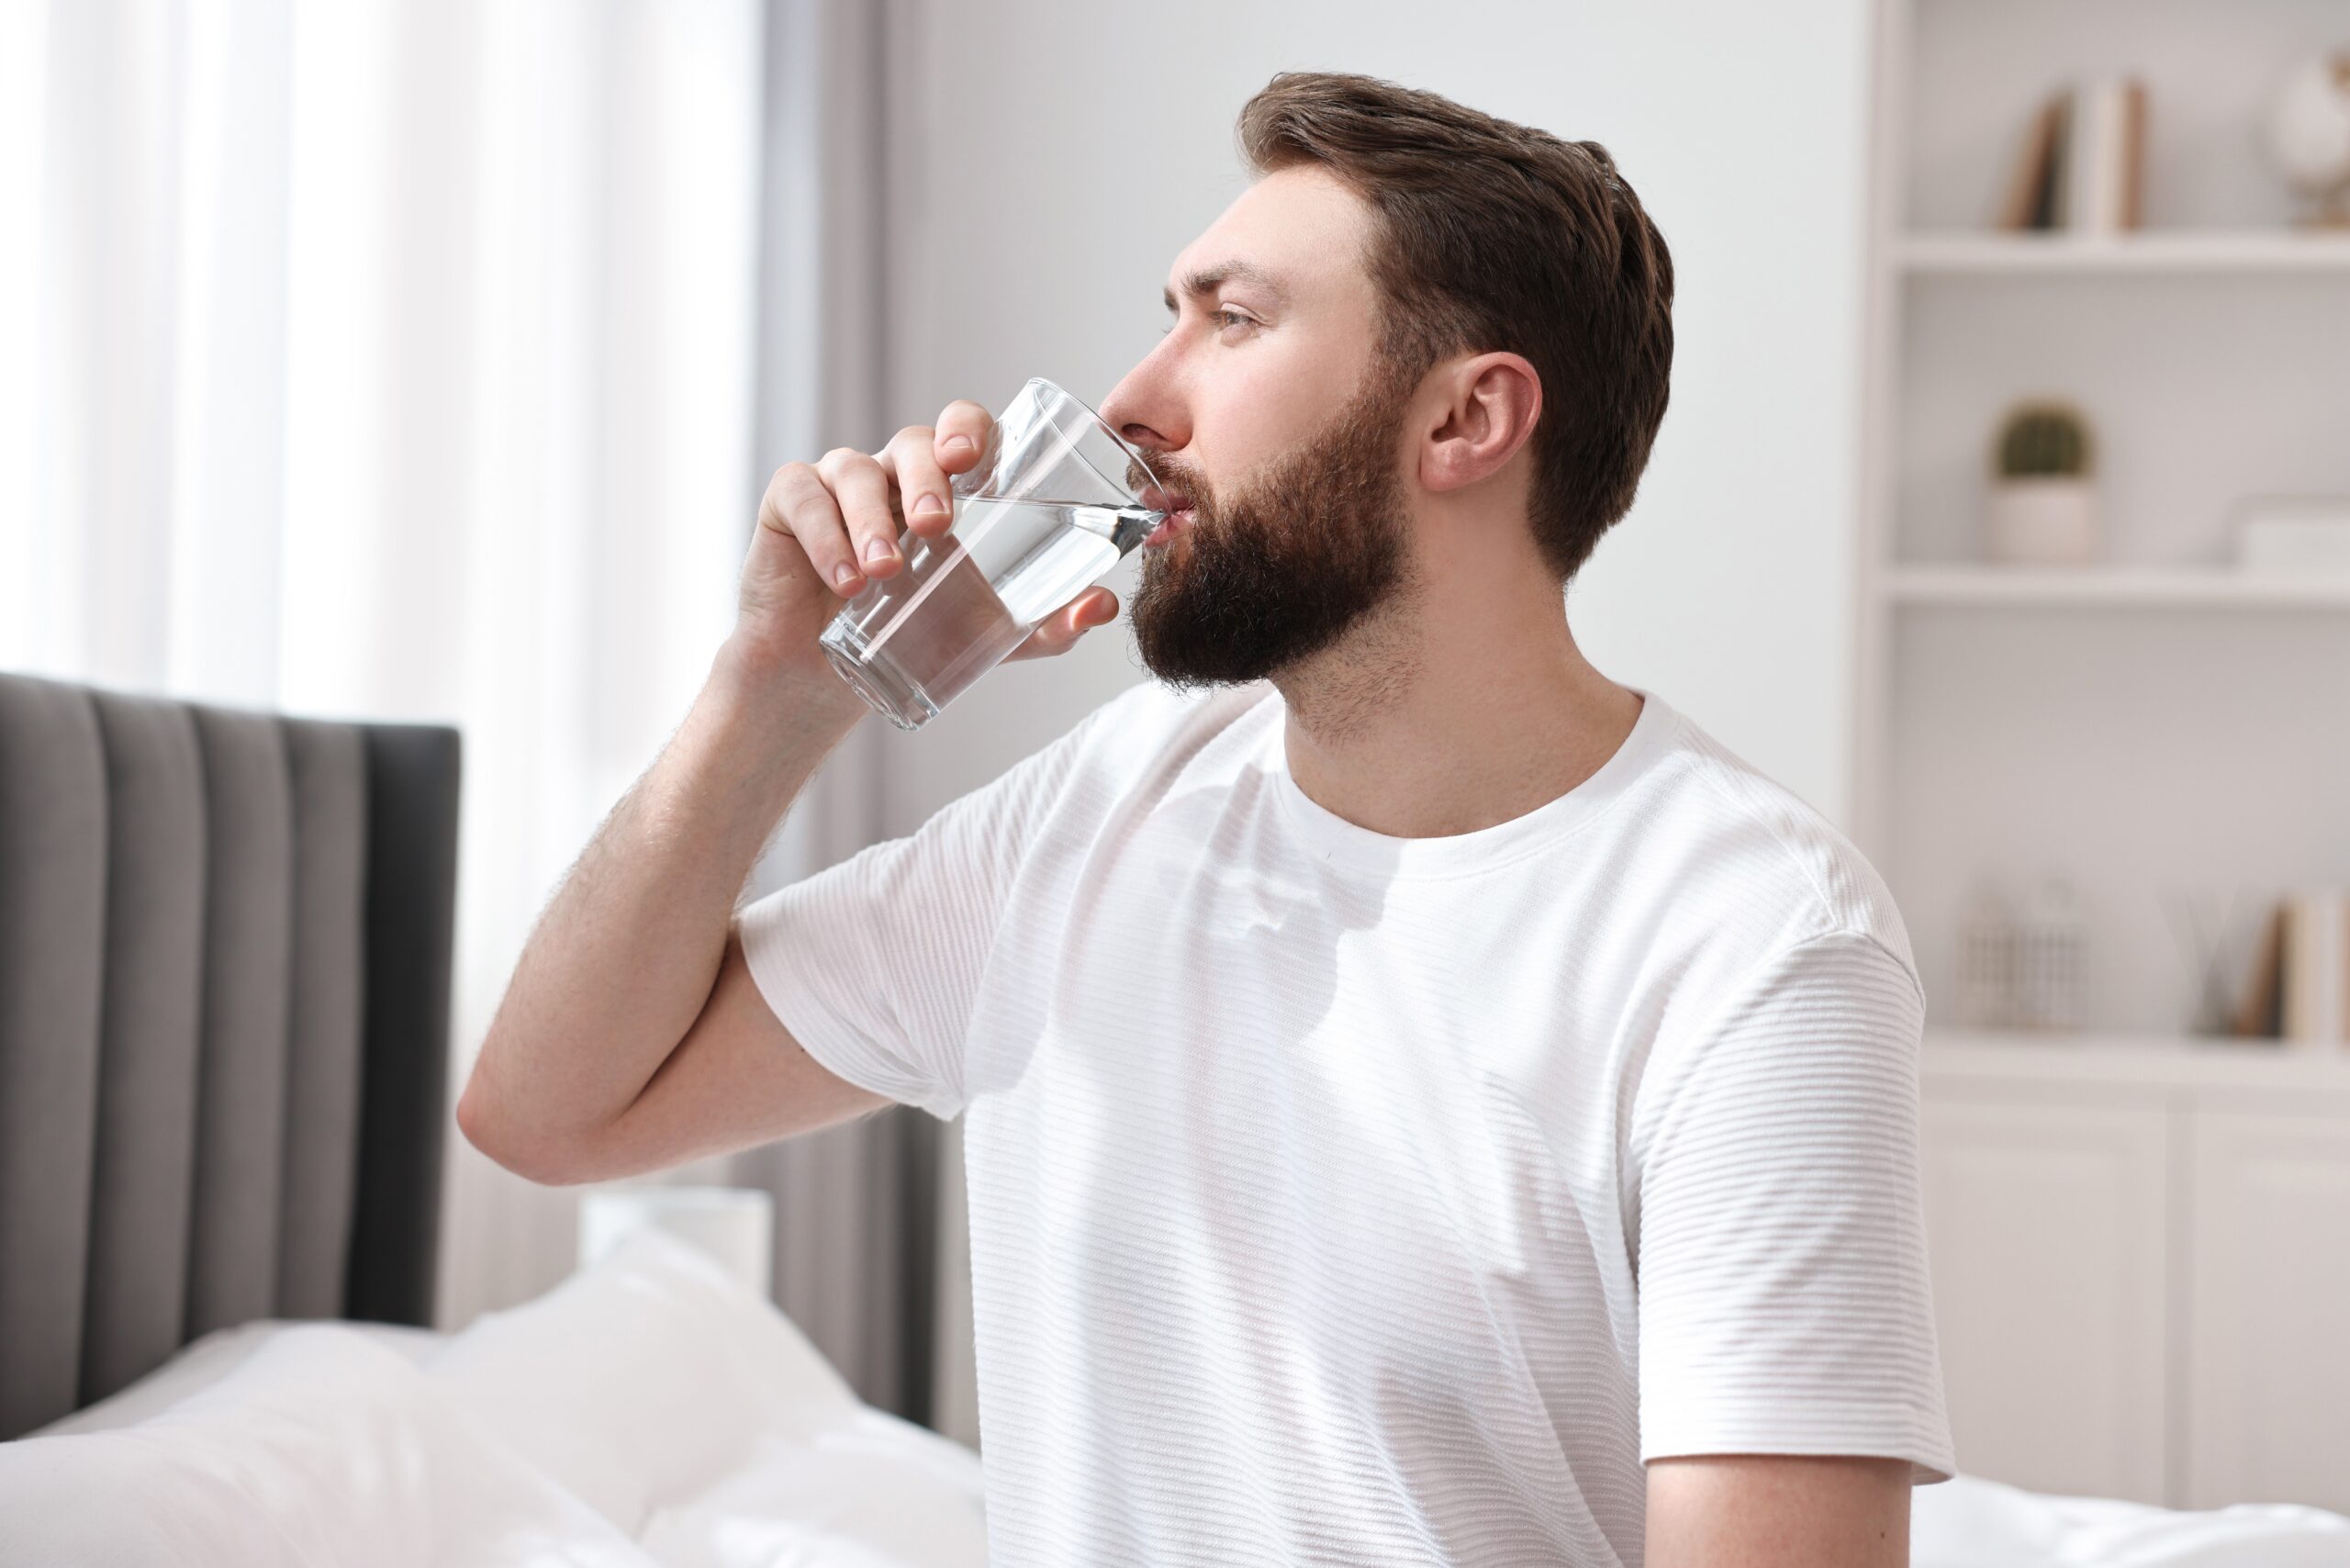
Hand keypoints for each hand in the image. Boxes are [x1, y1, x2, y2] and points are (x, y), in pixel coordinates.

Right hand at [729, 399, 1124, 692]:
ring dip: (871, 519)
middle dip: (926, 475)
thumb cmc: (917, 633)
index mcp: (948, 486)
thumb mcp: (991, 634)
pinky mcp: (788, 504)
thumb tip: (1105, 605)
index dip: (969, 428)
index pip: (963, 430)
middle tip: (936, 525)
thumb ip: (1049, 622)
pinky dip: (824, 536)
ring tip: (882, 573)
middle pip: (912, 441)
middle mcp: (894, 473)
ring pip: (855, 471)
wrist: (829, 679)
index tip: (973, 458)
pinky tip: (843, 579)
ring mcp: (838, 483)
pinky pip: (803, 498)